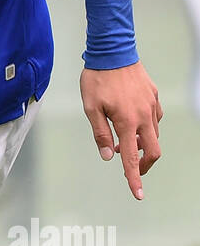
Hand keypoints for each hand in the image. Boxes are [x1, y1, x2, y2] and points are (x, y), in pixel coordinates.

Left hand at [80, 62, 162, 200]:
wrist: (112, 51)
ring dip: (142, 145)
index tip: (138, 195)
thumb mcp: (90, 108)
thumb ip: (100, 134)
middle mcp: (144, 116)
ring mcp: (151, 105)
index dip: (135, 179)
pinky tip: (132, 123)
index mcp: (127, 121)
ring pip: (154, 135)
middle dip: (144, 165)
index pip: (132, 158)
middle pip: (153, 151)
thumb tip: (108, 156)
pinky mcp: (154, 97)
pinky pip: (155, 119)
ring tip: (123, 142)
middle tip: (132, 169)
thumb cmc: (97, 79)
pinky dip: (146, 128)